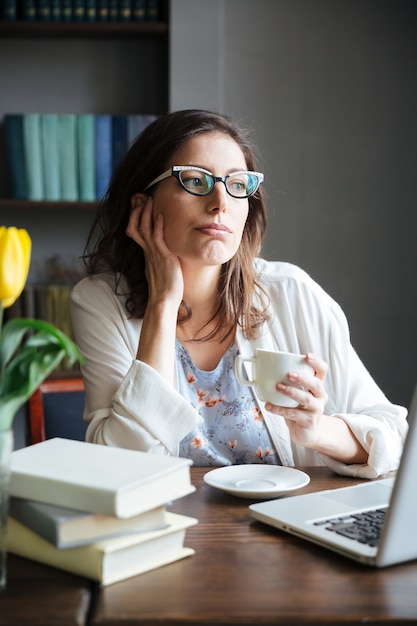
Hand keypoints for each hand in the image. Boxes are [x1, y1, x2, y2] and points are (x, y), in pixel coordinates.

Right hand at [126, 195, 183, 310]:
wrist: (164, 301)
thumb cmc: (166, 287)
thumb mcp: (161, 268)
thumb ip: (161, 258)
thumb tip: (165, 253)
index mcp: (147, 252)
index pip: (135, 230)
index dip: (135, 216)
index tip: (138, 203)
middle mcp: (147, 251)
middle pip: (134, 226)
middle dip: (136, 210)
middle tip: (138, 196)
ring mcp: (154, 254)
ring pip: (144, 229)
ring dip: (145, 213)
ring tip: (148, 199)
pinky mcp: (162, 258)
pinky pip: (157, 239)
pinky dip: (157, 226)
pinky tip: (160, 215)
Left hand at [264, 353, 328, 448]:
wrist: (304, 432)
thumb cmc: (297, 408)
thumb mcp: (294, 393)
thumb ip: (284, 380)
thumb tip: (259, 366)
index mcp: (317, 385)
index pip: (322, 371)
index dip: (316, 362)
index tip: (307, 356)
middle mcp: (320, 396)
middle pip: (316, 384)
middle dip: (303, 378)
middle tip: (289, 374)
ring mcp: (316, 410)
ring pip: (306, 399)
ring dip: (291, 391)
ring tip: (278, 387)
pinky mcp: (309, 422)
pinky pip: (293, 414)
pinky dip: (279, 409)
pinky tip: (268, 406)